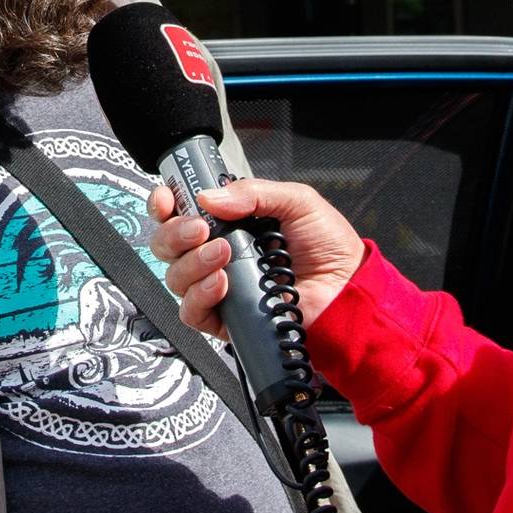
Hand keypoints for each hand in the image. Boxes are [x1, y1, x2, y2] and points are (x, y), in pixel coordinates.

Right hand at [147, 178, 363, 339]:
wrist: (348, 289)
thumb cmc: (328, 246)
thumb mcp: (297, 202)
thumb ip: (254, 193)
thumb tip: (209, 197)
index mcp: (228, 222)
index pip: (179, 212)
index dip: (164, 204)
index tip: (167, 200)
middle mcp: (216, 253)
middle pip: (167, 245)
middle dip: (174, 234)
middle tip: (199, 229)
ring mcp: (218, 287)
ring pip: (175, 277)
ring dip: (192, 263)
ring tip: (224, 255)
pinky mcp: (225, 319)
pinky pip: (191, 313)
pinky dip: (200, 296)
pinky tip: (223, 283)